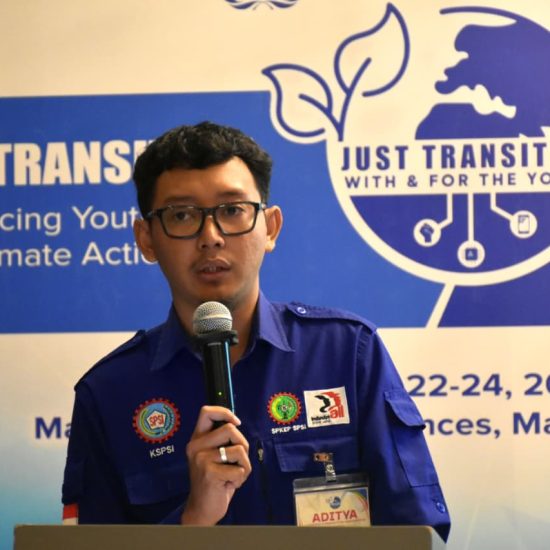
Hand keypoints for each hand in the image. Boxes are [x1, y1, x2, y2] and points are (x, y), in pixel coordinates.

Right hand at [181, 406, 250, 524]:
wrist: (202, 509)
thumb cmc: (214, 480)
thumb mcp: (213, 456)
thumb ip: (221, 440)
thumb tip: (235, 423)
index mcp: (197, 439)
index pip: (206, 412)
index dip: (225, 412)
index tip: (236, 423)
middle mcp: (196, 446)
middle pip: (230, 429)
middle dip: (243, 444)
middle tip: (238, 461)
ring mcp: (201, 459)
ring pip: (239, 449)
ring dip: (244, 464)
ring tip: (233, 475)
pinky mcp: (209, 473)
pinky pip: (240, 468)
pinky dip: (241, 478)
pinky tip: (229, 484)